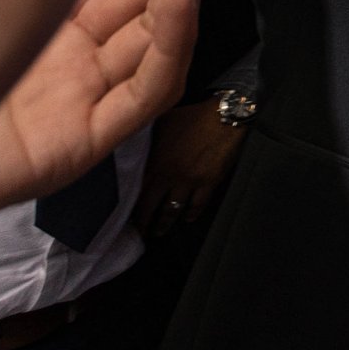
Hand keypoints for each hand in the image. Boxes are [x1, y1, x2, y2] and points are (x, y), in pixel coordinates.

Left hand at [136, 99, 247, 238]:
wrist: (224, 116)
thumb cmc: (193, 115)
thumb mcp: (163, 121)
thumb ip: (147, 136)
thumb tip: (133, 141)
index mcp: (155, 161)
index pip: (136, 191)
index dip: (129, 205)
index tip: (124, 217)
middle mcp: (169, 175)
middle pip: (151, 207)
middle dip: (143, 223)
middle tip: (139, 234)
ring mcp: (189, 181)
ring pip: (172, 210)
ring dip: (165, 224)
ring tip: (159, 232)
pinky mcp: (209, 183)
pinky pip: (198, 205)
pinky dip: (192, 214)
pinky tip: (189, 218)